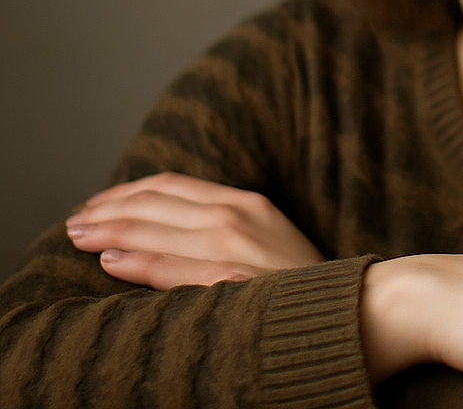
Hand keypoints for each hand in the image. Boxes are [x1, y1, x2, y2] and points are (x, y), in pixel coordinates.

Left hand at [65, 172, 323, 288]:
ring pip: (160, 229)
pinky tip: (112, 261)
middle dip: (110, 209)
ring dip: (113, 230)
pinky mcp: (237, 278)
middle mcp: (241, 215)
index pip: (175, 185)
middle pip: (160, 203)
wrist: (355, 307)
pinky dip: (142, 260)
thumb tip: (172, 229)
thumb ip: (226, 228)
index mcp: (248, 203)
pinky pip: (178, 267)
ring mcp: (239, 246)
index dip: (131, 191)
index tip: (100, 203)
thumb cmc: (305, 283)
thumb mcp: (268, 240)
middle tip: (77, 221)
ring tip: (81, 235)